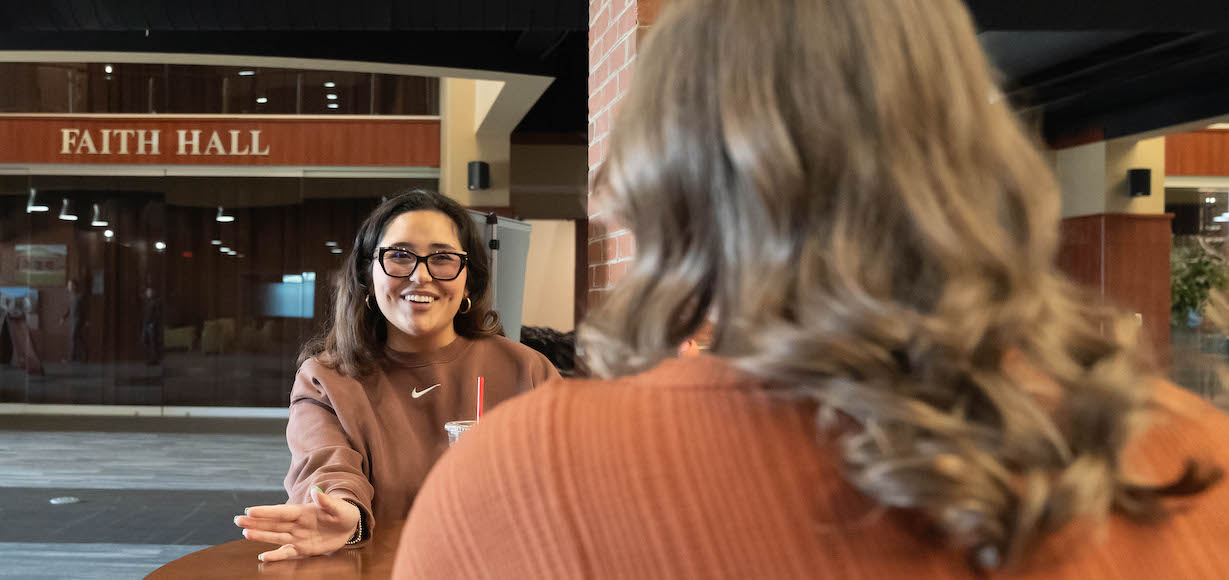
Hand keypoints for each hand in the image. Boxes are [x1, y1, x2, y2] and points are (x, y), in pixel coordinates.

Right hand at [235, 486, 361, 561]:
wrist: (349, 527)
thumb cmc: (343, 513)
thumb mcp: (339, 506)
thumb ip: (326, 501)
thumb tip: (316, 489)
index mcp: (303, 511)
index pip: (282, 512)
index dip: (266, 511)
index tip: (250, 510)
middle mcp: (297, 524)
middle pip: (274, 524)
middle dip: (256, 522)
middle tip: (238, 520)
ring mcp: (298, 537)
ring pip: (277, 537)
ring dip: (261, 536)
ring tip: (246, 533)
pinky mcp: (303, 549)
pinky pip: (288, 553)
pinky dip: (277, 556)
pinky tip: (263, 557)